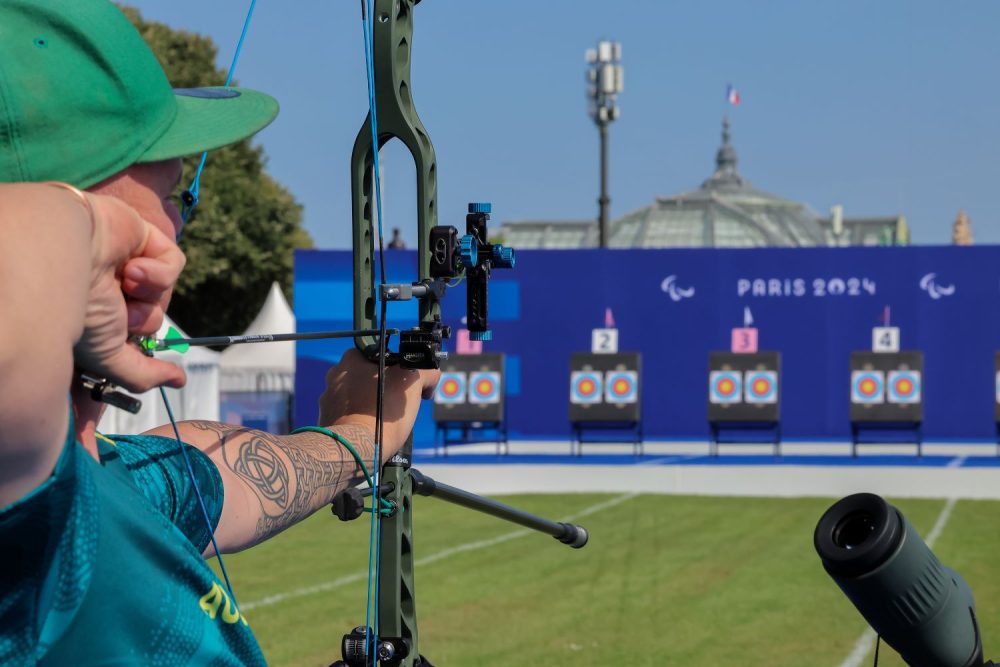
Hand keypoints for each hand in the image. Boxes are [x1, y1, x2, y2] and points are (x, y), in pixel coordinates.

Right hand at [73, 193, 186, 392]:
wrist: (65, 253)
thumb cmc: (76, 305)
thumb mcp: (106, 355)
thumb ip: (142, 374)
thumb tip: (177, 381)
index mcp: (93, 318)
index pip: (128, 339)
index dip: (134, 346)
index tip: (133, 348)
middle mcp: (107, 292)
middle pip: (149, 319)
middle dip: (139, 321)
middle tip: (119, 315)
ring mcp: (124, 265)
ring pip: (162, 294)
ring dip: (147, 296)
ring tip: (122, 285)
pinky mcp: (144, 238)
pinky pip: (173, 264)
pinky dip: (159, 272)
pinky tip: (133, 267)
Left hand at [319, 349, 439, 460]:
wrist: (355, 449)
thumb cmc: (383, 411)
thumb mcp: (413, 383)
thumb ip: (425, 372)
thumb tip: (430, 375)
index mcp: (351, 360)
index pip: (380, 356)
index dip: (398, 369)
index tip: (407, 385)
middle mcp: (334, 376)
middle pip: (369, 379)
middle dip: (385, 390)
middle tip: (398, 405)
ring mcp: (327, 400)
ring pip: (358, 398)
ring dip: (371, 406)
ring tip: (385, 423)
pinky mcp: (326, 421)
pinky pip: (348, 417)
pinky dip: (359, 422)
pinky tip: (371, 431)